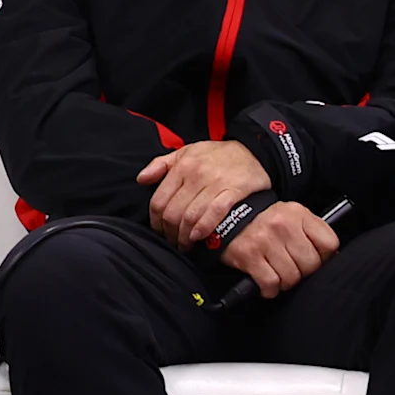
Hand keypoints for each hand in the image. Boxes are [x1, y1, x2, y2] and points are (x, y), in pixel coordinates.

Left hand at [139, 139, 274, 247]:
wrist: (253, 149)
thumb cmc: (216, 154)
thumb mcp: (186, 152)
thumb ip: (161, 165)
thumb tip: (141, 179)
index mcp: (181, 167)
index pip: (159, 201)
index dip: (156, 222)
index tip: (160, 232)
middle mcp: (195, 175)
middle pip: (173, 213)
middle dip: (170, 234)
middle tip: (174, 243)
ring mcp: (215, 183)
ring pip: (190, 216)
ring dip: (185, 237)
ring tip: (186, 245)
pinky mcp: (234, 190)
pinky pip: (215, 213)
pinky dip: (204, 228)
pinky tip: (199, 237)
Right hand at [219, 200, 340, 299]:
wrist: (226, 218)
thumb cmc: (262, 221)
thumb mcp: (290, 215)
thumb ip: (310, 232)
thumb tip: (329, 258)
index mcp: (298, 214)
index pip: (329, 244)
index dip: (325, 257)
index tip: (315, 259)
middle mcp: (283, 226)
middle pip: (311, 265)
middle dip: (303, 272)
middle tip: (293, 268)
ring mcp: (266, 241)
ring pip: (292, 277)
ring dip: (286, 282)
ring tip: (278, 275)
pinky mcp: (249, 256)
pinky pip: (271, 284)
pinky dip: (270, 290)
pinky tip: (267, 284)